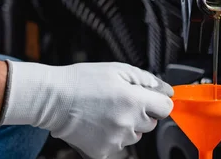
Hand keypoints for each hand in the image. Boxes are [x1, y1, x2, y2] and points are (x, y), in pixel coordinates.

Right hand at [0, 61, 173, 158]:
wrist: (53, 99)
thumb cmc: (84, 81)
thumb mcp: (119, 70)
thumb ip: (148, 80)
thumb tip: (167, 90)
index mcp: (135, 101)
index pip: (166, 108)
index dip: (158, 101)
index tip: (150, 98)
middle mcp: (128, 123)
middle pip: (151, 123)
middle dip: (142, 112)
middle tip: (121, 101)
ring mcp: (116, 140)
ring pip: (135, 135)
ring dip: (128, 125)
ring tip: (107, 111)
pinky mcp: (103, 151)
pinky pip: (118, 145)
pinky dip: (113, 136)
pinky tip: (100, 122)